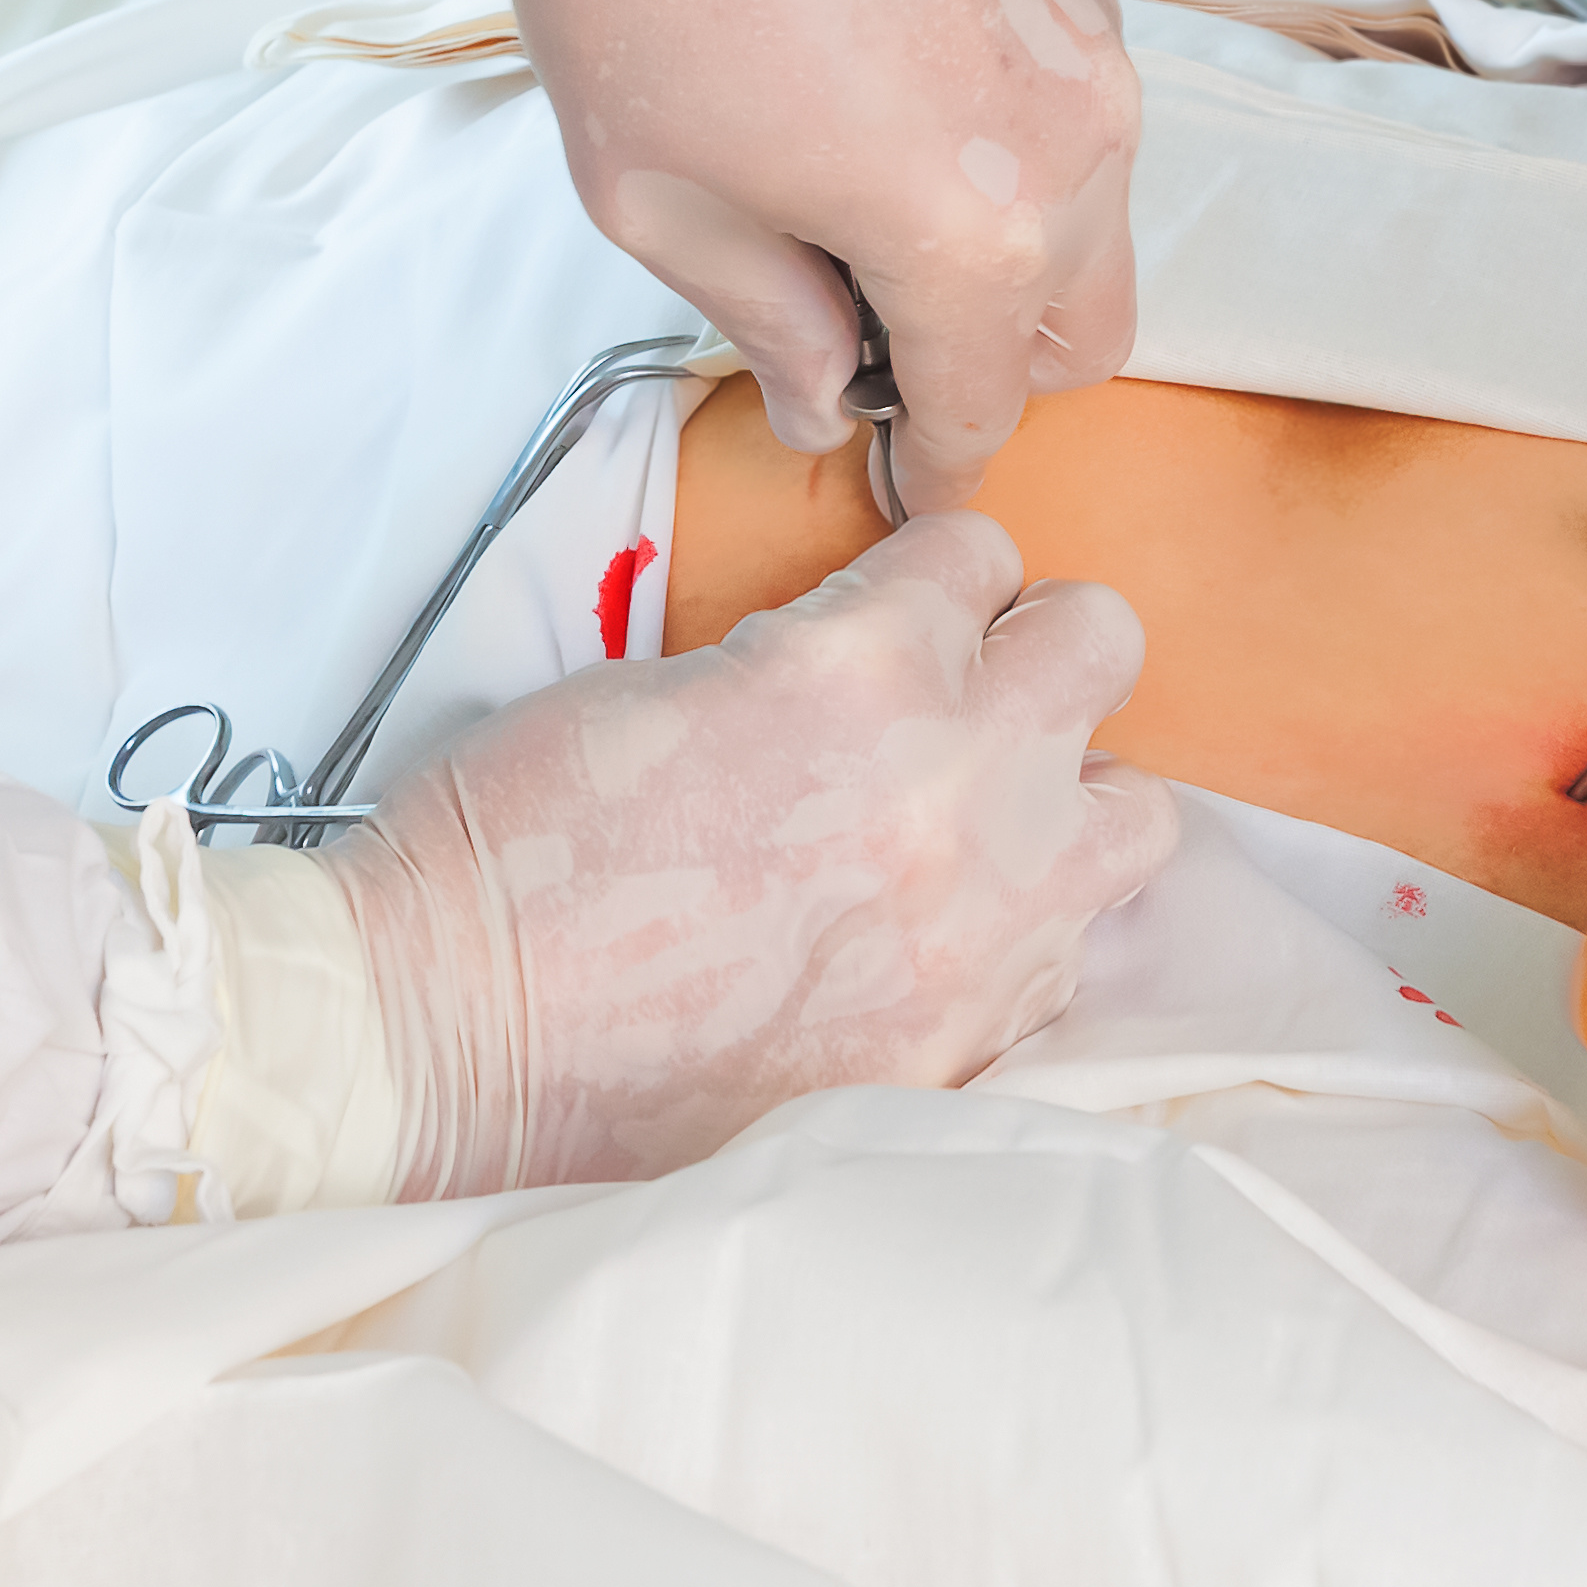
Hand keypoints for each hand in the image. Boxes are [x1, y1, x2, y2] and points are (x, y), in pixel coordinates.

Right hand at [329, 514, 1183, 1189]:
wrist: (451, 1036)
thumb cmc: (516, 849)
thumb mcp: (661, 682)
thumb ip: (804, 659)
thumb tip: (870, 669)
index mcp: (862, 661)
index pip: (980, 548)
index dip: (929, 577)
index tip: (896, 610)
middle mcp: (957, 779)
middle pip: (1099, 644)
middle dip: (1031, 652)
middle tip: (958, 697)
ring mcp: (980, 921)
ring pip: (1135, 812)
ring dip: (1064, 797)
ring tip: (979, 824)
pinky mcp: (967, 1038)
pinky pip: (1067, 957)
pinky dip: (1018, 935)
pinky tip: (930, 942)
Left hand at [492, 0, 1140, 513]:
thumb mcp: (656, 190)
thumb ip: (763, 317)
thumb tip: (826, 396)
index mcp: (976, 234)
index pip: (986, 410)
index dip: (933, 468)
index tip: (896, 481)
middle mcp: (1078, 151)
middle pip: (1083, 336)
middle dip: (989, 365)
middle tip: (857, 331)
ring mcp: (1094, 54)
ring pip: (1094, 227)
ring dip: (1004, 254)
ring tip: (849, 201)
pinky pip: (1077, 123)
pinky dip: (1011, 157)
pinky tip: (880, 105)